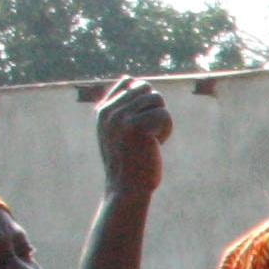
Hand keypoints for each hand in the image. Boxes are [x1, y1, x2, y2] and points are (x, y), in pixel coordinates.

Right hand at [95, 78, 170, 195]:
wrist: (127, 188)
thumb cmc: (128, 163)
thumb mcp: (116, 131)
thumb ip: (120, 108)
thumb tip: (130, 80)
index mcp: (102, 110)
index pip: (128, 82)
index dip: (144, 100)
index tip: (142, 122)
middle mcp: (109, 111)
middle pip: (146, 89)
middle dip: (154, 109)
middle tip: (149, 132)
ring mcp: (121, 117)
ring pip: (157, 99)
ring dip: (161, 121)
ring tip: (151, 139)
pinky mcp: (137, 126)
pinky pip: (164, 115)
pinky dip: (166, 131)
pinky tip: (155, 145)